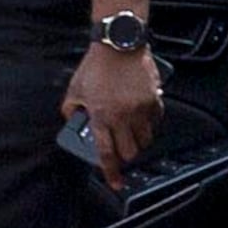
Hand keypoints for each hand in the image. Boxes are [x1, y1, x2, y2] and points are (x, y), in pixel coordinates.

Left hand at [64, 39, 162, 192]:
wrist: (119, 44)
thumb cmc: (96, 65)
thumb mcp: (74, 89)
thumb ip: (71, 110)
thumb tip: (74, 122)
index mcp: (100, 116)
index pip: (107, 154)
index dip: (112, 173)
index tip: (116, 183)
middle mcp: (122, 116)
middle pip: (130, 152)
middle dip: (125, 155)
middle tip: (120, 149)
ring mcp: (140, 109)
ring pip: (145, 140)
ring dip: (137, 140)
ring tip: (130, 131)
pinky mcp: (154, 100)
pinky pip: (155, 121)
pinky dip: (149, 124)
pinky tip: (140, 116)